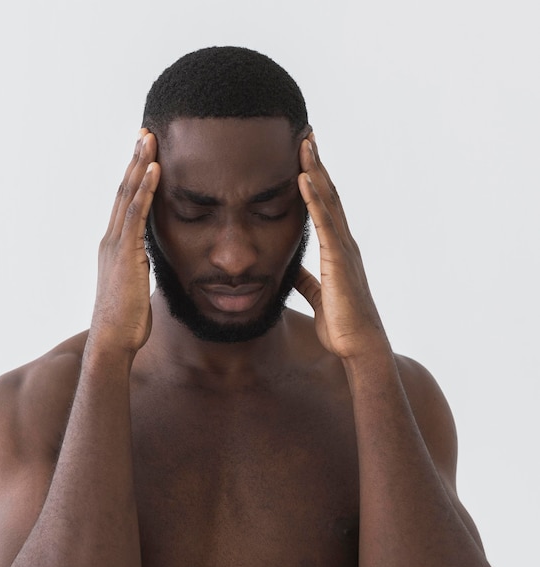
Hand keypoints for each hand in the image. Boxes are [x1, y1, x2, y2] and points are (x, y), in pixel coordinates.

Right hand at [89, 129, 159, 354]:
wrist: (113, 341)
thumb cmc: (126, 320)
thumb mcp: (135, 287)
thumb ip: (139, 268)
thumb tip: (148, 263)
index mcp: (115, 247)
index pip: (126, 204)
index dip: (134, 178)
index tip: (144, 155)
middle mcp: (111, 240)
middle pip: (124, 191)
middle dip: (135, 161)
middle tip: (145, 133)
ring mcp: (116, 245)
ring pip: (128, 196)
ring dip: (139, 165)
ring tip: (149, 139)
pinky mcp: (126, 253)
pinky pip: (137, 215)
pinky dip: (145, 191)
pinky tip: (154, 170)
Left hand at [295, 133, 388, 360]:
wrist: (358, 347)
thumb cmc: (341, 325)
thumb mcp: (318, 295)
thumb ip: (306, 279)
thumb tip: (292, 269)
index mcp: (337, 250)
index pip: (325, 207)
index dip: (315, 180)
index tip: (304, 157)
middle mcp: (343, 243)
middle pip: (328, 195)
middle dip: (316, 164)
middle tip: (305, 135)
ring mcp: (343, 249)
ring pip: (328, 201)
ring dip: (315, 170)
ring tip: (304, 142)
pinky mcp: (338, 260)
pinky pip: (325, 223)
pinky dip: (314, 199)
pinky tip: (303, 178)